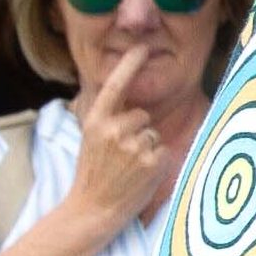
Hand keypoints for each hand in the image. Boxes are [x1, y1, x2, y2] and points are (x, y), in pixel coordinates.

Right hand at [60, 74, 173, 231]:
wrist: (93, 207)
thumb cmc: (95, 173)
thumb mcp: (91, 139)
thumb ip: (108, 119)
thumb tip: (128, 103)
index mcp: (95, 120)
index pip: (115, 86)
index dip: (130, 65)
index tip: (142, 47)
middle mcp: (113, 129)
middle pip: (142, 115)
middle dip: (138, 130)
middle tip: (121, 155)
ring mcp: (133, 145)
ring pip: (153, 133)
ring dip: (147, 147)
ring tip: (128, 166)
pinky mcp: (151, 161)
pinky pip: (164, 150)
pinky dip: (157, 161)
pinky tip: (140, 174)